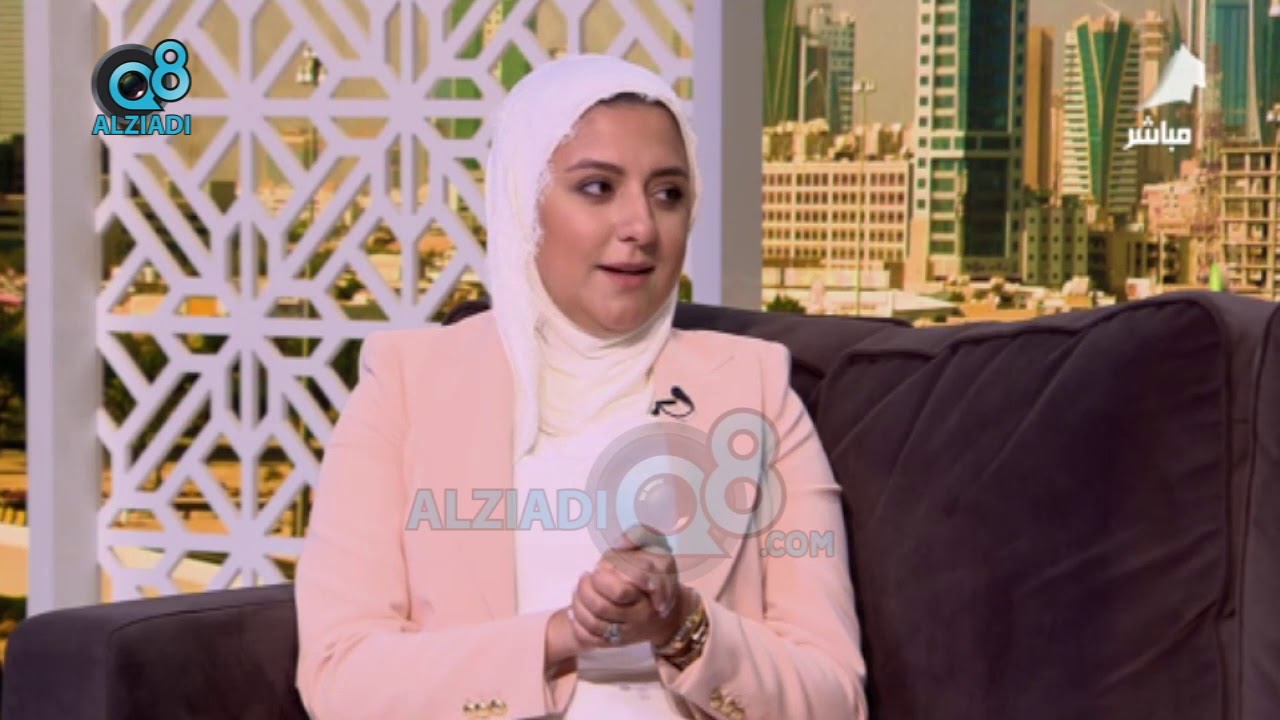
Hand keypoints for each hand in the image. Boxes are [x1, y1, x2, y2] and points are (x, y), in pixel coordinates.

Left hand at [565, 534, 689, 649]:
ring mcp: (629, 631)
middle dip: (586, 591)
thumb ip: (637, 535)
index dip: (602, 579)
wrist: (667, 611)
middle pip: (602, 608)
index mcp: (651, 590)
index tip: (598, 569)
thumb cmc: (656, 570)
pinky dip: (579, 626)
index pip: (620, 591)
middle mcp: (641, 615)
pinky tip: (575, 611)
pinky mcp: (618, 643)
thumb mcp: (655, 545)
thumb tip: (618, 545)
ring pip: (595, 625)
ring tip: (578, 591)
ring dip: (579, 606)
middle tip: (584, 577)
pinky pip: (592, 639)